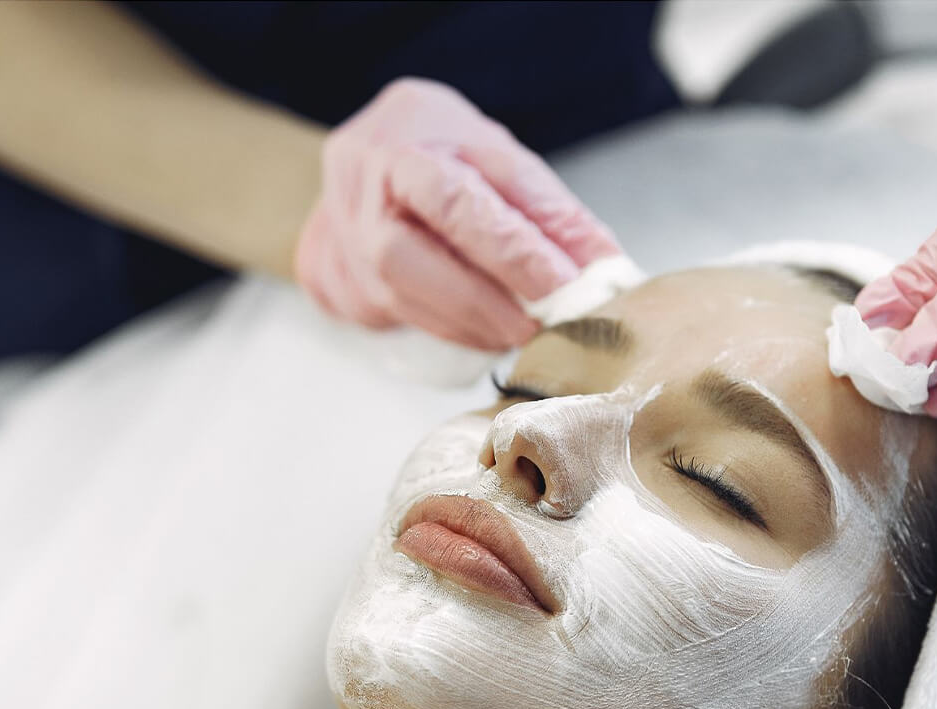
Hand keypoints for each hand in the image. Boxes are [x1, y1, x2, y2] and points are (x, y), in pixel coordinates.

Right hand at [293, 78, 620, 350]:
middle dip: (480, 300)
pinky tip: (483, 334)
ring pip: (396, 297)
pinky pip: (392, 319)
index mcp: (399, 145)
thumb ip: (545, 208)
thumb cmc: (439, 153)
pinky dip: (447, 331)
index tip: (563, 283)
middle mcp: (354, 193)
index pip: (456, 200)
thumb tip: (603, 267)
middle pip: (405, 256)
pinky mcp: (333, 282)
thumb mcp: (496, 157)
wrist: (364, 162)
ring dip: (467, 326)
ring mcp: (335, 241)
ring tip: (517, 334)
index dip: (510, 248)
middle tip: (535, 327)